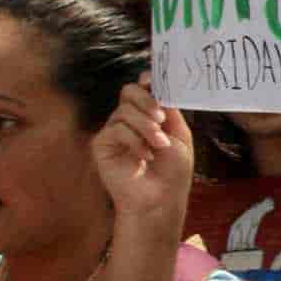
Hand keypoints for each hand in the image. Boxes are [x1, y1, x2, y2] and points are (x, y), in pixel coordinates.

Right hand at [93, 77, 194, 227]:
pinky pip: (116, 130)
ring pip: (124, 112)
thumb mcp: (179, 135)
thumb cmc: (173, 171)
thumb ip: (169, 110)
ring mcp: (114, 131)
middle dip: (147, 101)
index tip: (153, 80)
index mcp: (147, 115)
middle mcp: (128, 120)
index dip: (147, 81)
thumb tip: (156, 85)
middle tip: (161, 119)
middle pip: (129, 92)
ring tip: (159, 147)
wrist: (161, 199)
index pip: (141, 88)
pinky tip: (144, 157)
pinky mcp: (101, 145)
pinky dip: (134, 141)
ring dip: (146, 128)